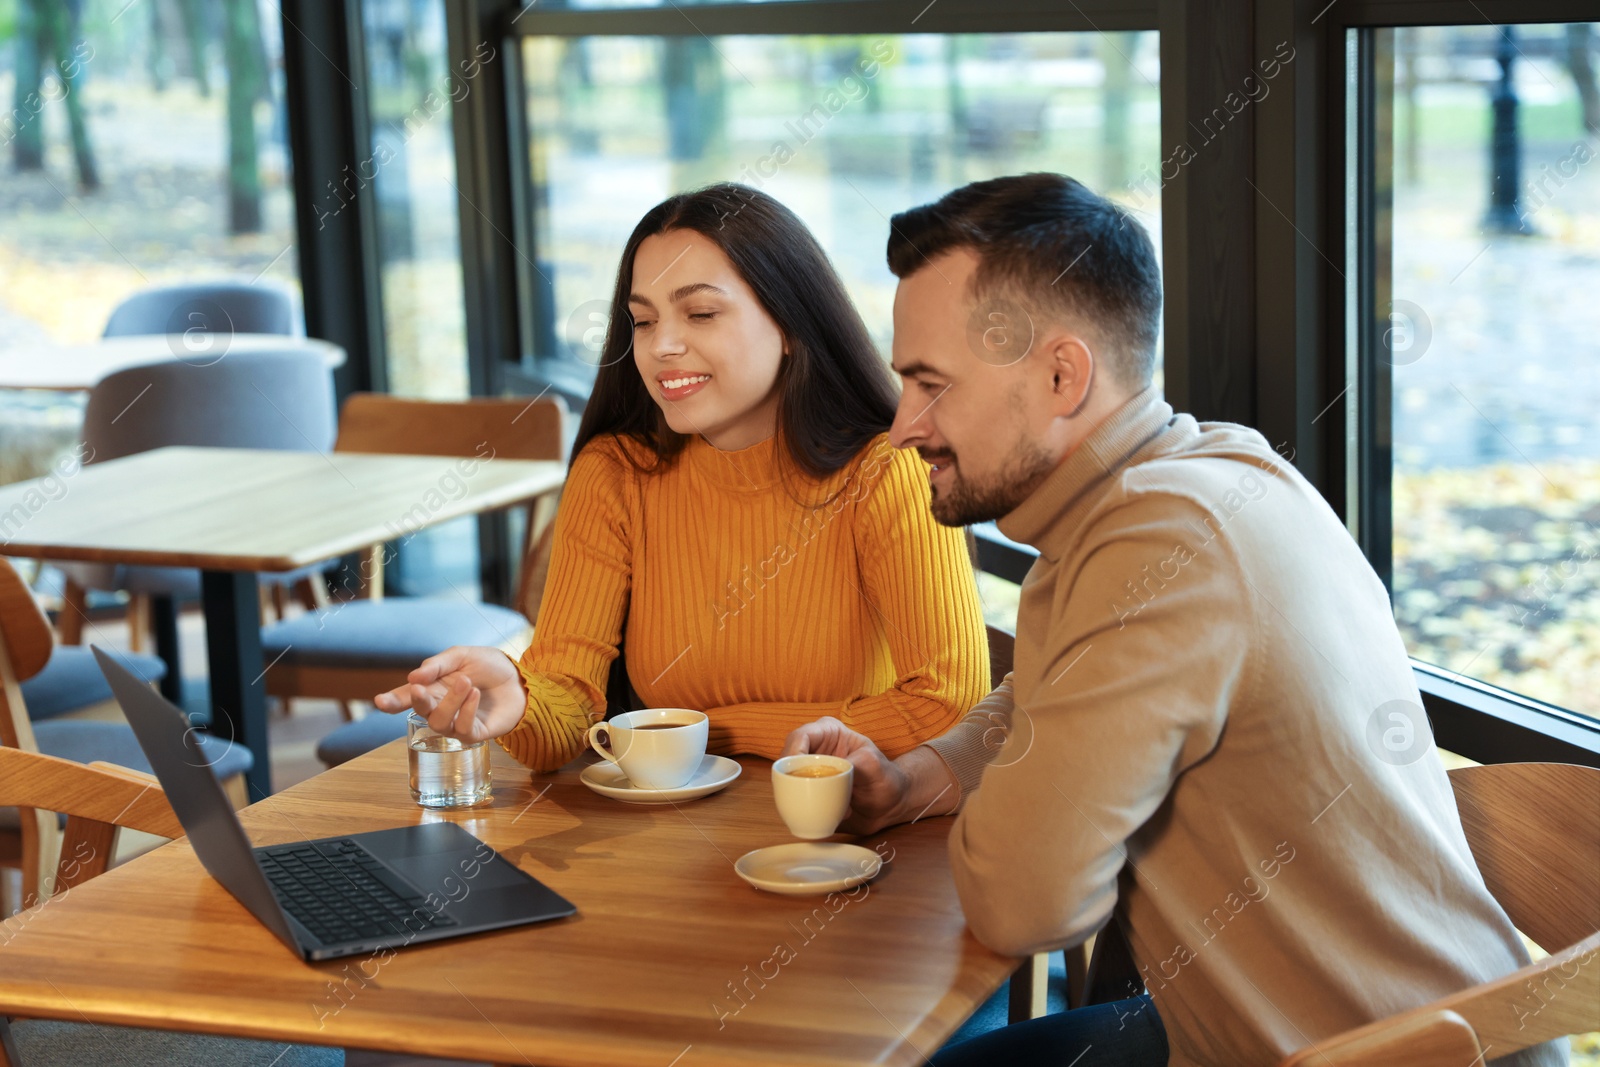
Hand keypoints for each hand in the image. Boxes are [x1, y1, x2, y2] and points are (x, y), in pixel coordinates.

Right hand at [373, 646, 528, 744]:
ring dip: (450, 702)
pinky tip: (475, 694)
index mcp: (432, 688)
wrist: (519, 677)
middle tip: (420, 688)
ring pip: (439, 723)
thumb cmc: (488, 666)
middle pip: (420, 712)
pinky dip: (467, 711)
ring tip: (467, 683)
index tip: (379, 702)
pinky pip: (463, 729)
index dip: (391, 701)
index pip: (406, 697)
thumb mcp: (461, 656)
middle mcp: (440, 707)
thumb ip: (437, 665)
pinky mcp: (475, 734)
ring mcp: (457, 723)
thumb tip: (413, 678)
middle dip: (417, 702)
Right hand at [781, 716, 911, 834]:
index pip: (799, 737)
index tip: (797, 774)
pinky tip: (825, 816)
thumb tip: (832, 773)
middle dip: (791, 779)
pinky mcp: (807, 792)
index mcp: (827, 732)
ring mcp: (808, 772)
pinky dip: (804, 809)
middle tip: (806, 795)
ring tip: (826, 807)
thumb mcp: (874, 766)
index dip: (792, 753)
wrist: (890, 805)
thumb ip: (854, 764)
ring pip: (786, 781)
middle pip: (786, 760)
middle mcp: (812, 749)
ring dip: (801, 797)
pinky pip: (793, 800)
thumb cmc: (885, 778)